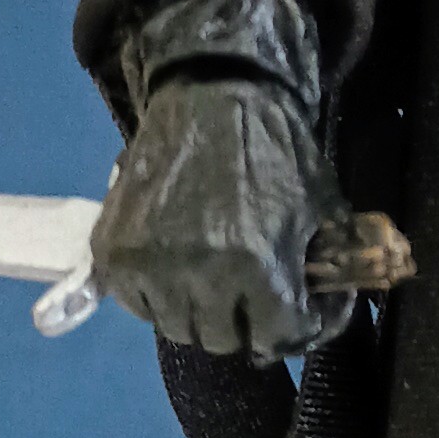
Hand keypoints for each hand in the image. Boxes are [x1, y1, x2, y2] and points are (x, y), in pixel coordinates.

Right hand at [91, 71, 329, 358]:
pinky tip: (175, 267)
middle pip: (221, 341)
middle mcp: (200, 274)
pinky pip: (136, 304)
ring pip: (177, 328)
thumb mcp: (320, 210)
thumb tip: (324, 319)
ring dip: (198, 312)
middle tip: (248, 293)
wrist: (212, 96)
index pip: (277, 338)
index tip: (292, 313)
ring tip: (210, 279)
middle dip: (242, 321)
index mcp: (259, 265)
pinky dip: (156, 296)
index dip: (293, 327)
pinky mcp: (113, 252)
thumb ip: (324, 272)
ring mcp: (150, 265)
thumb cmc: (275, 152)